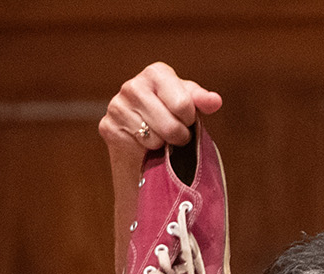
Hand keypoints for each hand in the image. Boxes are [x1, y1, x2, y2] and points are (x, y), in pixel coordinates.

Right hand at [100, 62, 222, 158]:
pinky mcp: (108, 126)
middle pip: (170, 125)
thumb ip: (202, 101)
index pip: (183, 104)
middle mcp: (133, 85)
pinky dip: (147, 149)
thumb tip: (215, 101)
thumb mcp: (189, 105)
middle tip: (175, 134)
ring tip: (159, 137)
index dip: (189, 119)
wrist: (144, 138)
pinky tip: (144, 142)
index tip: (186, 119)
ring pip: (155, 138)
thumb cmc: (170, 116)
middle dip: (179, 136)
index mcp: (156, 73)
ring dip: (163, 144)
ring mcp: (117, 105)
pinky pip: (139, 146)